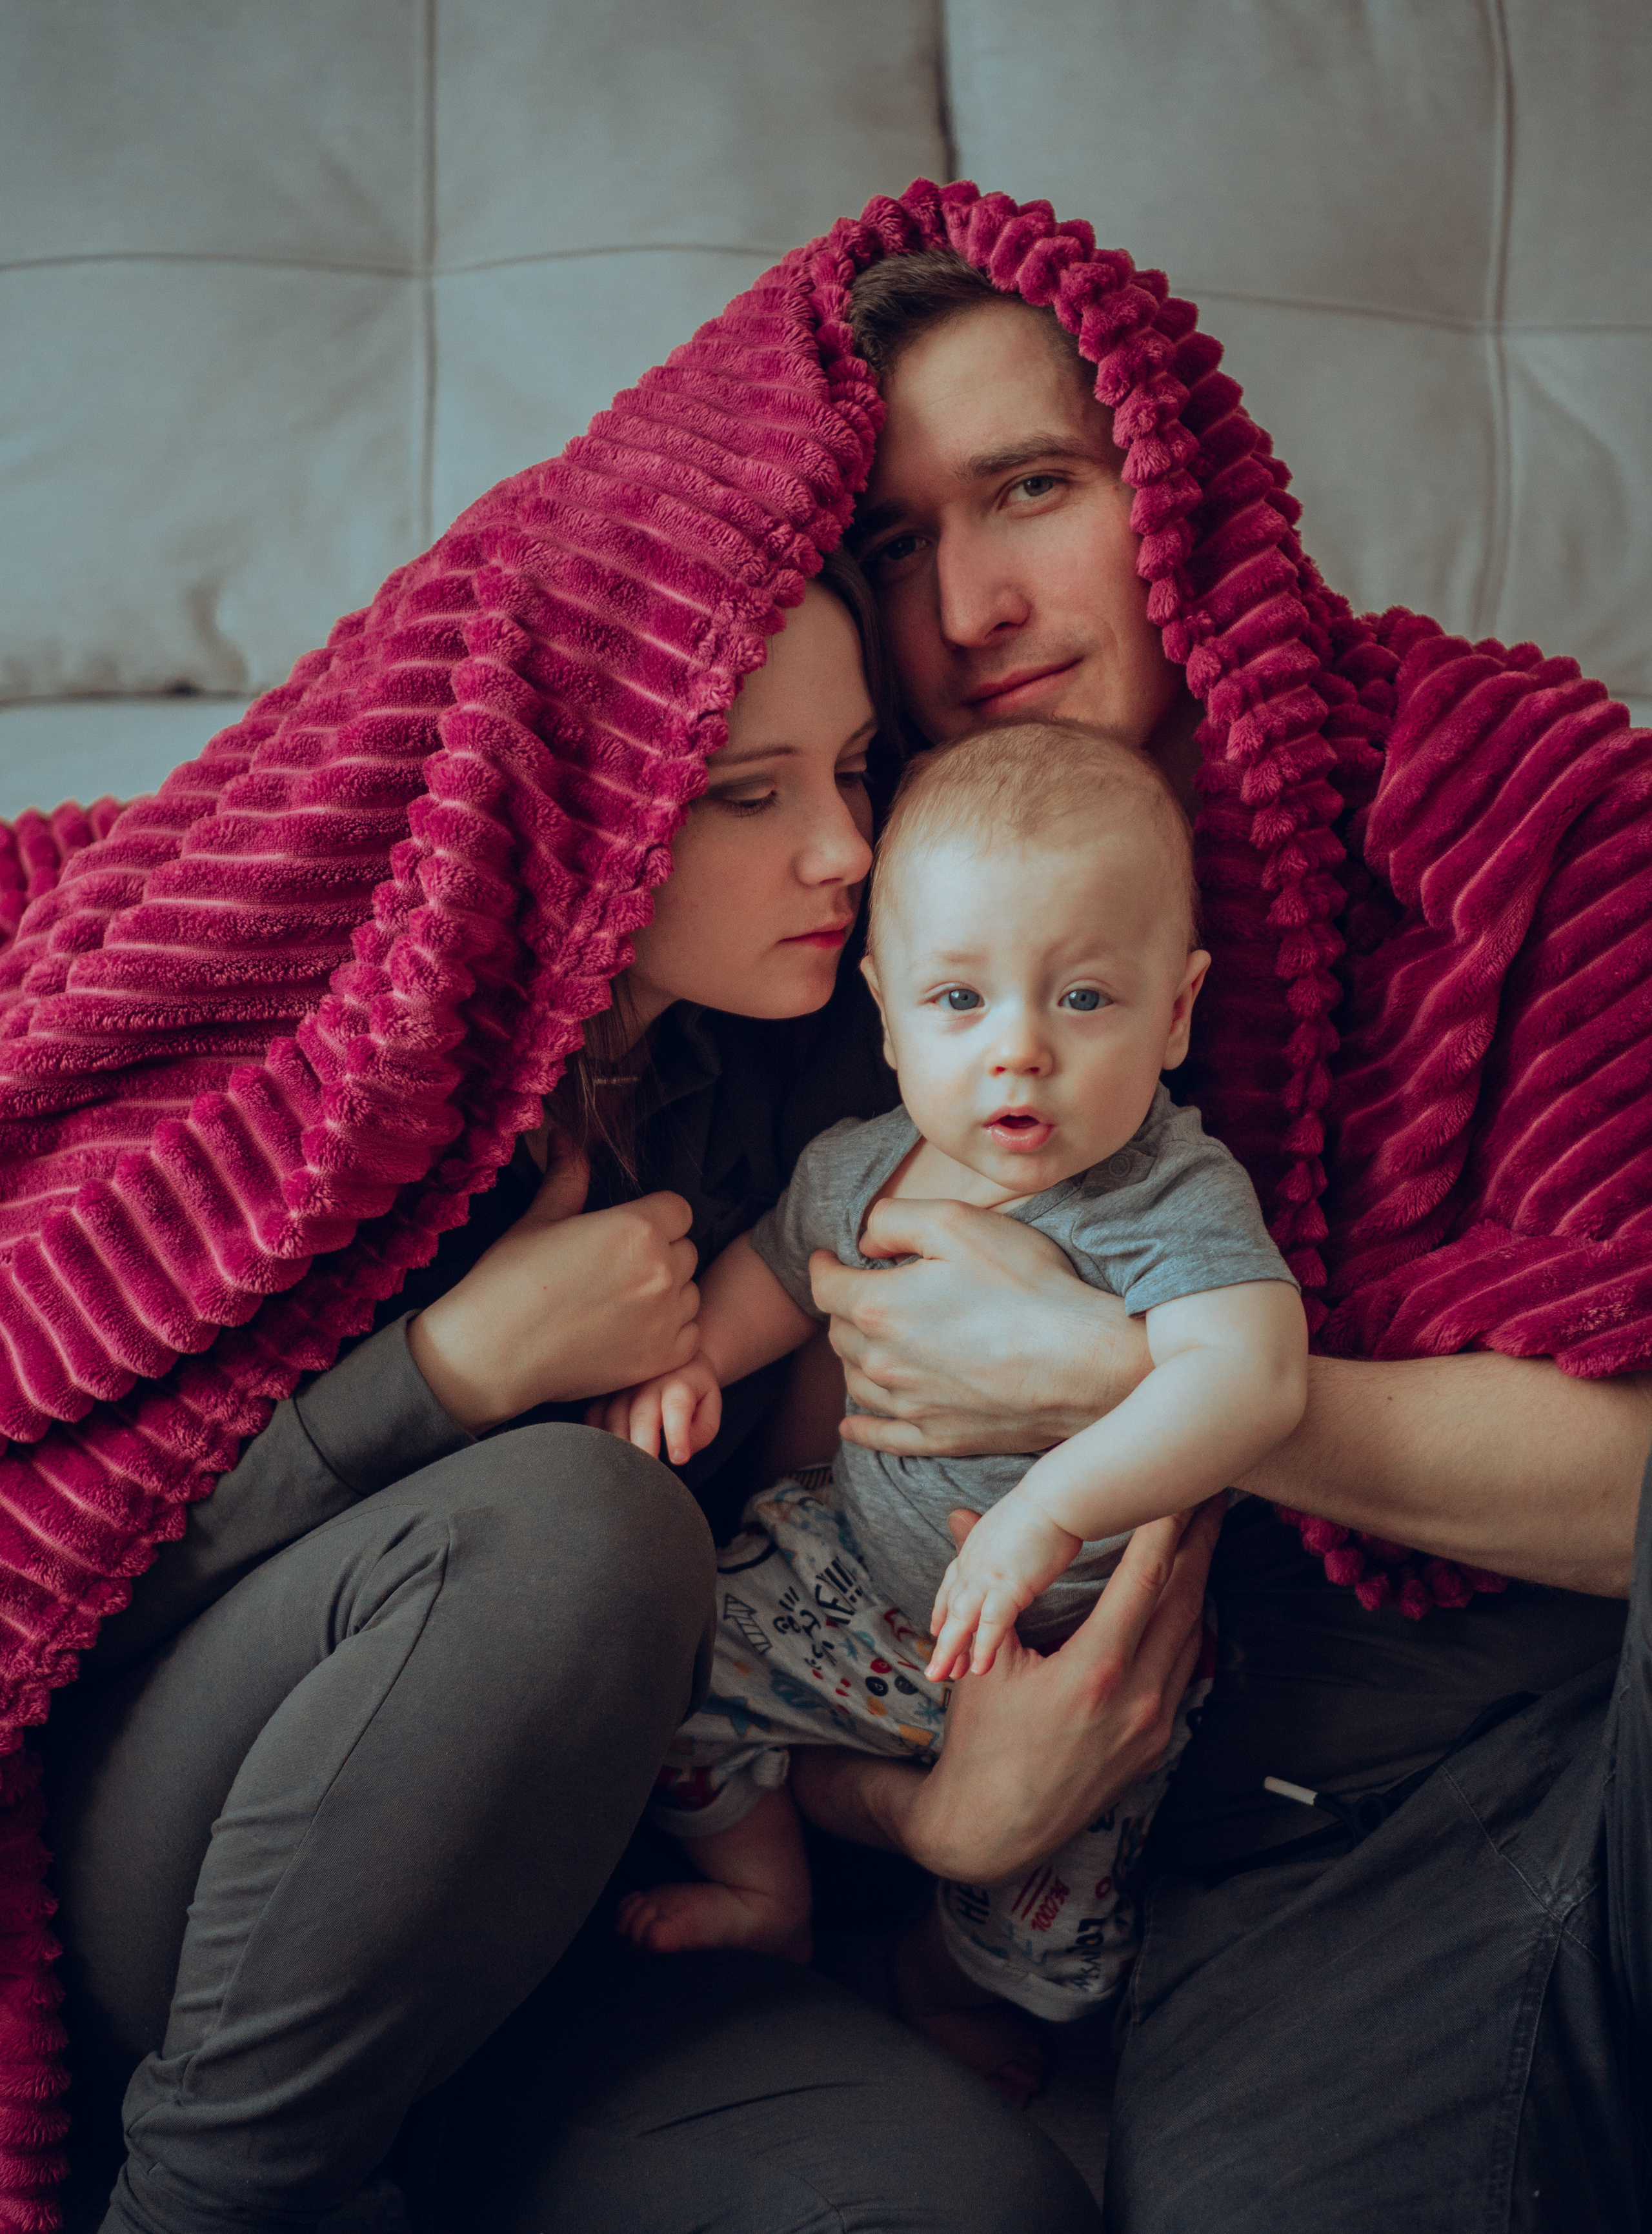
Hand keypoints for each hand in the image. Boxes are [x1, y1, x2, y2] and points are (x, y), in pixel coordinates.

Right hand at [407, 1135, 699, 1431]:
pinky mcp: (663, 1357)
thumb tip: (565, 1138)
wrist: (491, 1355)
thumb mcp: (539, 1220)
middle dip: (659, 1255)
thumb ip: (567, 1178)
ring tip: (617, 1304)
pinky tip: (627, 1334)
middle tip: (614, 1272)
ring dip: (666, 1295)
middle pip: (685, 1250)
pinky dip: (668, 1335)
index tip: (625, 1236)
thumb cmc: (508, 1283)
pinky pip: (688, 1335)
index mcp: (636, 1227)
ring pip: (688, 1292)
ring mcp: (666, 1317)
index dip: (654, 1219)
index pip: (678, 1210)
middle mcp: (661, 1269)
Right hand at [593, 1354, 721, 1465]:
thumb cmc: (693, 1388)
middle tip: (648, 1475)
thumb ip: (702, 1432)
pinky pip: (594, 1417)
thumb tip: (679, 1456)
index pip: (677, 1407)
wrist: (674, 1358)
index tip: (679, 1458)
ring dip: (621, 1448)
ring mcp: (622, 1386)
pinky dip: (600, 1438)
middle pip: (641, 1417)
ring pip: (614, 1419)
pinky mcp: (604, 1392)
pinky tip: (610, 1452)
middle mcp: (648, 1382)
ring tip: (630, 1470)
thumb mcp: (710, 1405)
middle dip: (643, 1448)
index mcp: (679, 1383)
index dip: (677, 1434)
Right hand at [790, 1498, 1222, 1884]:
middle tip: (1214, 1497)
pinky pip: (1184, 1673)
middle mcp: (1137, 1698)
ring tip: (1207, 1537)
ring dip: (1201, 1583)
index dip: (1164, 1530)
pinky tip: (1189, 1602)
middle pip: (1185, 1603)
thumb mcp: (982, 1661)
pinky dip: (1189, 1629)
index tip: (1178, 1489)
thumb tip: (962, 1515)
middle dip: (1201, 1544)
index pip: (1142, 1582)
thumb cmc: (981, 1741)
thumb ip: (988, 1584)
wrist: (994, 1828)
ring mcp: (1154, 1725)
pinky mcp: (1156, 1746)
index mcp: (1095, 1670)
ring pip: (1192, 1637)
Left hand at [808, 1198, 1150, 1458]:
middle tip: (866, 1290)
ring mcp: (910, 1406)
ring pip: (857, 1380)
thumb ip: (895, 1220)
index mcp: (879, 1308)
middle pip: (840, 1334)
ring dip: (856, 1356)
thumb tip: (865, 1239)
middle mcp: (883, 1363)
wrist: (1084, 1364)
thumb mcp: (958, 1223)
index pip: (826, 1287)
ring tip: (871, 1339)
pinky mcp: (940, 1437)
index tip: (830, 1257)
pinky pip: (883, 1437)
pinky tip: (851, 1424)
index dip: (824, 1266)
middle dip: (845, 1309)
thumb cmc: (1026, 1288)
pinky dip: (862, 1427)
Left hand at [926, 1502, 1080, 1679]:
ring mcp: (987, 1575)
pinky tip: (980, 1668)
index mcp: (975, 1547)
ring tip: (944, 1678)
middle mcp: (974, 1563)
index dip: (941, 1607)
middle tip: (934, 1670)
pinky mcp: (1008, 1585)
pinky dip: (984, 1647)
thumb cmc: (1049, 1504)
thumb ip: (1006, 1538)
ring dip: (952, 1651)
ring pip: (961, 1620)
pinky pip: (991, 1624)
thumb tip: (1014, 1536)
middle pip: (951, 1607)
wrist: (1057, 1496)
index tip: (935, 1628)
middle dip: (943, 1641)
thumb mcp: (1016, 1522)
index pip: (951, 1583)